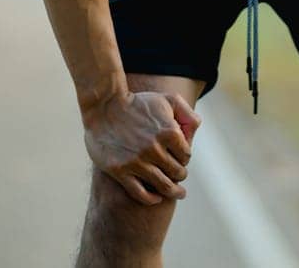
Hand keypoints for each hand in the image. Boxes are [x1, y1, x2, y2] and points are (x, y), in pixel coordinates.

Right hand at [82, 91, 200, 204]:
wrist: (103, 106)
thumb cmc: (137, 103)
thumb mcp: (167, 99)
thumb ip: (187, 114)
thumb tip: (195, 133)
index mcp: (169, 132)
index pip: (186, 156)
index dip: (184, 158)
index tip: (178, 158)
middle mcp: (154, 148)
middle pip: (177, 172)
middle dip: (179, 174)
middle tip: (176, 174)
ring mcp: (137, 161)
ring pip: (163, 186)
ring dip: (173, 191)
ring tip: (177, 193)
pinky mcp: (120, 170)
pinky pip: (140, 194)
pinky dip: (152, 199)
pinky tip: (156, 198)